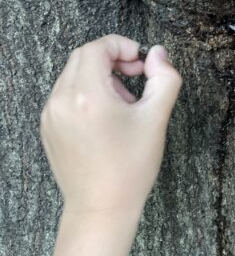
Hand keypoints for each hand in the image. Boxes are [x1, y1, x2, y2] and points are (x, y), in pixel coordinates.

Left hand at [40, 34, 182, 216]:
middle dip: (112, 60)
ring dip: (100, 78)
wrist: (101, 208)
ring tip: (124, 105)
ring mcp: (50, 115)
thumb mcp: (156, 120)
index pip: (97, 47)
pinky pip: (65, 96)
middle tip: (136, 77)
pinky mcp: (48, 128)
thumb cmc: (130, 168)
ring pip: (73, 76)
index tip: (142, 62)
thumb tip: (159, 55)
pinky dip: (86, 95)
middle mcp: (61, 100)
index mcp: (87, 95)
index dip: (122, 46)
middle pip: (83, 58)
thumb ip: (164, 80)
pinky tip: (106, 120)